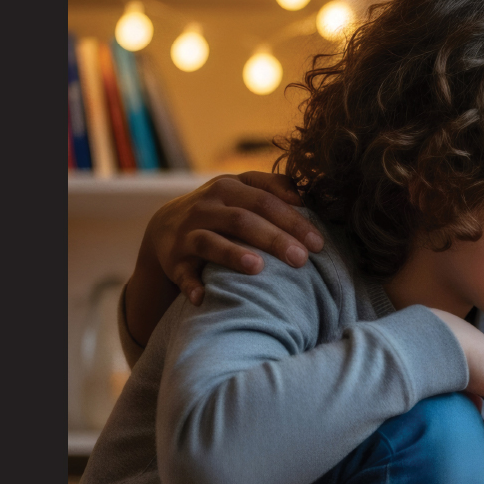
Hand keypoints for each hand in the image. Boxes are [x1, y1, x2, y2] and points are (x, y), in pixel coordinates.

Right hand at [144, 172, 322, 306]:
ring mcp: (188, 231)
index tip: (317, 242)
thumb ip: (273, 188)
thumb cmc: (220, 209)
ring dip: (232, 254)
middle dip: (274, 239)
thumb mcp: (242, 190)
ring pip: (210, 241)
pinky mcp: (174, 258)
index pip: (265, 198)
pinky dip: (190, 285)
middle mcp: (208, 205)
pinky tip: (202, 297)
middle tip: (301, 259)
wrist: (166, 226)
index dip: (293, 218)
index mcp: (230, 186)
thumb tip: (307, 197)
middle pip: (243, 219)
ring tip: (258, 267)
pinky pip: (182, 272)